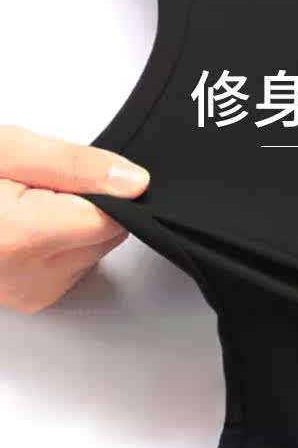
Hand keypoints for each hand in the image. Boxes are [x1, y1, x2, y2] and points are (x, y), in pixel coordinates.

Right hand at [0, 125, 148, 312]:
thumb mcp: (10, 149)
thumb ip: (76, 166)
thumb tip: (134, 182)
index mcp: (20, 239)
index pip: (114, 219)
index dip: (105, 188)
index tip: (75, 174)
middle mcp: (26, 279)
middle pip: (107, 235)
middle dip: (89, 203)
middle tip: (37, 186)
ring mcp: (27, 294)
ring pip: (96, 249)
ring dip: (77, 222)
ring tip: (24, 202)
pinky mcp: (30, 298)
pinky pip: (76, 263)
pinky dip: (64, 240)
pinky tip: (25, 224)